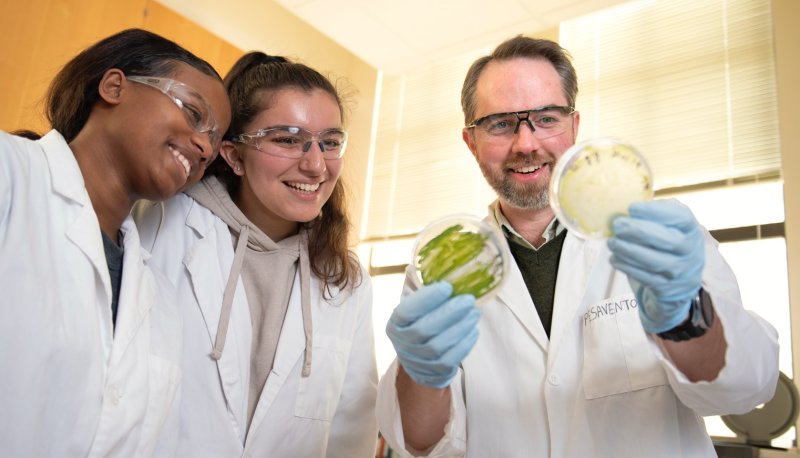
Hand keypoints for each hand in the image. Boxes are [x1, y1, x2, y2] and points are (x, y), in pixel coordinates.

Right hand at [386, 282, 479, 387]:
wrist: (420, 361)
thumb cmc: (420, 325)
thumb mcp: (415, 309)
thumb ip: (424, 291)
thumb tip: (442, 267)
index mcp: (395, 323)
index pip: (407, 311)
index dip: (427, 299)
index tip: (447, 286)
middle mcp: (403, 343)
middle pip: (425, 329)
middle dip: (449, 312)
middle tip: (468, 299)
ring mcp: (418, 360)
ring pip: (439, 345)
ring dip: (460, 327)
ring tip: (475, 312)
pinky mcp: (435, 372)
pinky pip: (451, 359)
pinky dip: (465, 343)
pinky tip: (473, 330)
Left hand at [607, 199, 704, 333]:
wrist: (680, 283)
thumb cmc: (667, 245)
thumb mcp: (669, 227)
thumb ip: (653, 215)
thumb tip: (622, 207)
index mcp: (691, 229)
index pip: (681, 217)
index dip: (656, 211)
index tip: (632, 207)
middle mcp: (691, 251)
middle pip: (669, 240)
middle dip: (639, 231)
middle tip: (617, 224)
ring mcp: (681, 272)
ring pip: (655, 261)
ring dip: (629, 251)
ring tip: (612, 242)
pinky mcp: (667, 288)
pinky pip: (645, 277)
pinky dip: (627, 267)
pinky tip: (614, 258)